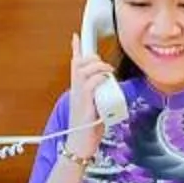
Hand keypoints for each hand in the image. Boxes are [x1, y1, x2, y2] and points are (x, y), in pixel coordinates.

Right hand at [68, 33, 116, 159]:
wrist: (80, 145)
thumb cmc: (88, 127)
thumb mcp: (95, 105)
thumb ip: (99, 94)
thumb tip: (109, 84)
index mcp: (77, 90)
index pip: (74, 65)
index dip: (76, 49)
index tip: (76, 37)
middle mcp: (75, 91)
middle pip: (79, 64)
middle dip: (91, 58)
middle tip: (103, 64)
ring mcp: (79, 97)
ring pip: (84, 71)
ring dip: (98, 67)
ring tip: (107, 72)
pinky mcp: (85, 105)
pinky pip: (90, 85)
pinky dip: (99, 79)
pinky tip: (106, 81)